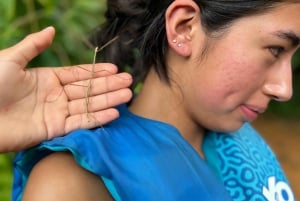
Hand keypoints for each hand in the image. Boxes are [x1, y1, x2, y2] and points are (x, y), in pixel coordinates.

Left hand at [0, 27, 131, 151]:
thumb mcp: (10, 59)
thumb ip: (33, 45)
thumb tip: (51, 30)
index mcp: (47, 79)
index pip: (79, 75)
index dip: (97, 72)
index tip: (115, 68)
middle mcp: (56, 96)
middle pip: (88, 90)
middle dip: (109, 85)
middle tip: (129, 81)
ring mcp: (57, 113)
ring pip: (89, 105)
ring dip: (109, 100)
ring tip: (127, 95)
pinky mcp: (55, 130)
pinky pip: (81, 123)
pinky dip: (98, 118)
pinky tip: (114, 112)